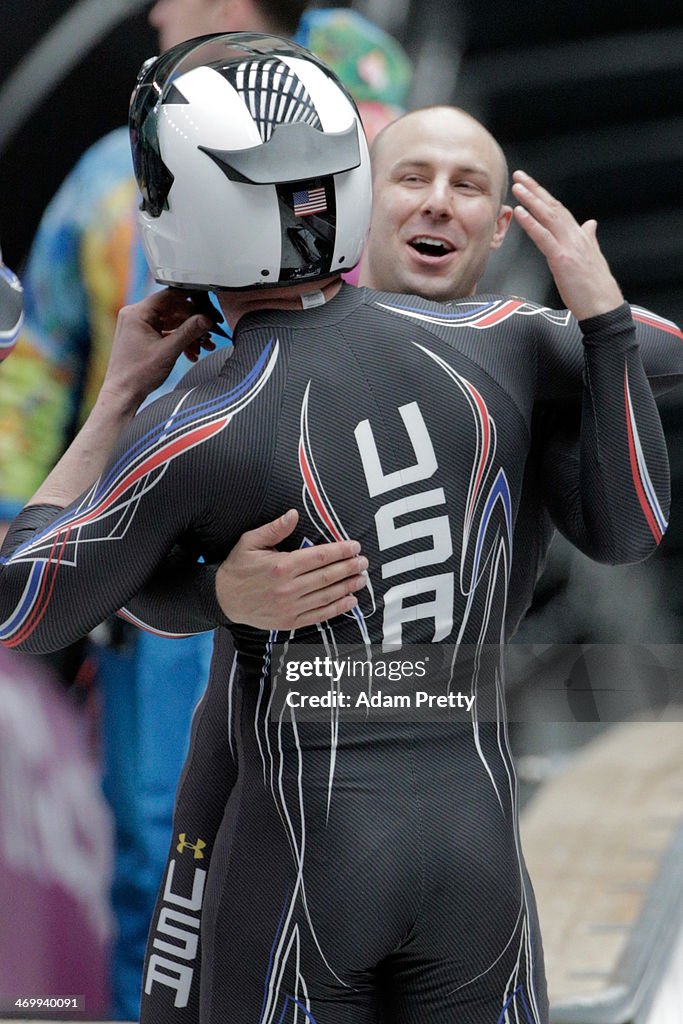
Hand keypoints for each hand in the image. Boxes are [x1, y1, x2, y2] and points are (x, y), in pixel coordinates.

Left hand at [101, 288, 217, 412]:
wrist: (123, 394)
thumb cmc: (137, 374)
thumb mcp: (169, 351)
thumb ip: (189, 332)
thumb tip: (206, 318)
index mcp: (137, 313)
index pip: (169, 296)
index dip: (191, 302)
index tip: (207, 308)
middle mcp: (136, 316)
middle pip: (172, 310)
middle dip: (192, 323)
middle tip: (208, 333)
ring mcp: (139, 327)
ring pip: (171, 323)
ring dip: (188, 334)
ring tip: (203, 347)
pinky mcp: (143, 337)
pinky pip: (165, 332)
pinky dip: (179, 341)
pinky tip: (191, 353)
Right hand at [216, 510, 368, 629]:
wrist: (223, 599)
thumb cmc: (238, 567)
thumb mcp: (250, 542)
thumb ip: (274, 529)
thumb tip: (293, 514)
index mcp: (281, 566)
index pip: (319, 557)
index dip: (340, 551)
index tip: (355, 547)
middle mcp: (288, 588)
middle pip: (327, 576)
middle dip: (349, 568)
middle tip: (364, 562)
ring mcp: (290, 607)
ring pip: (327, 596)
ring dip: (348, 587)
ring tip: (362, 579)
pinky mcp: (290, 621)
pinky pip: (319, 615)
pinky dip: (337, 609)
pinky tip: (350, 601)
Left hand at [511, 170, 622, 320]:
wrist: (604, 308)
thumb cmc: (595, 289)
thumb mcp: (592, 258)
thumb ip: (589, 239)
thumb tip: (590, 224)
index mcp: (580, 236)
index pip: (560, 210)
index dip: (545, 195)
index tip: (531, 184)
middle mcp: (575, 237)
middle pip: (553, 207)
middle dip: (535, 190)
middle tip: (520, 175)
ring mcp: (569, 247)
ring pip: (549, 217)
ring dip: (531, 200)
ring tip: (518, 188)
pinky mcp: (562, 260)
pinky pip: (544, 238)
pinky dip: (531, 223)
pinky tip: (521, 212)